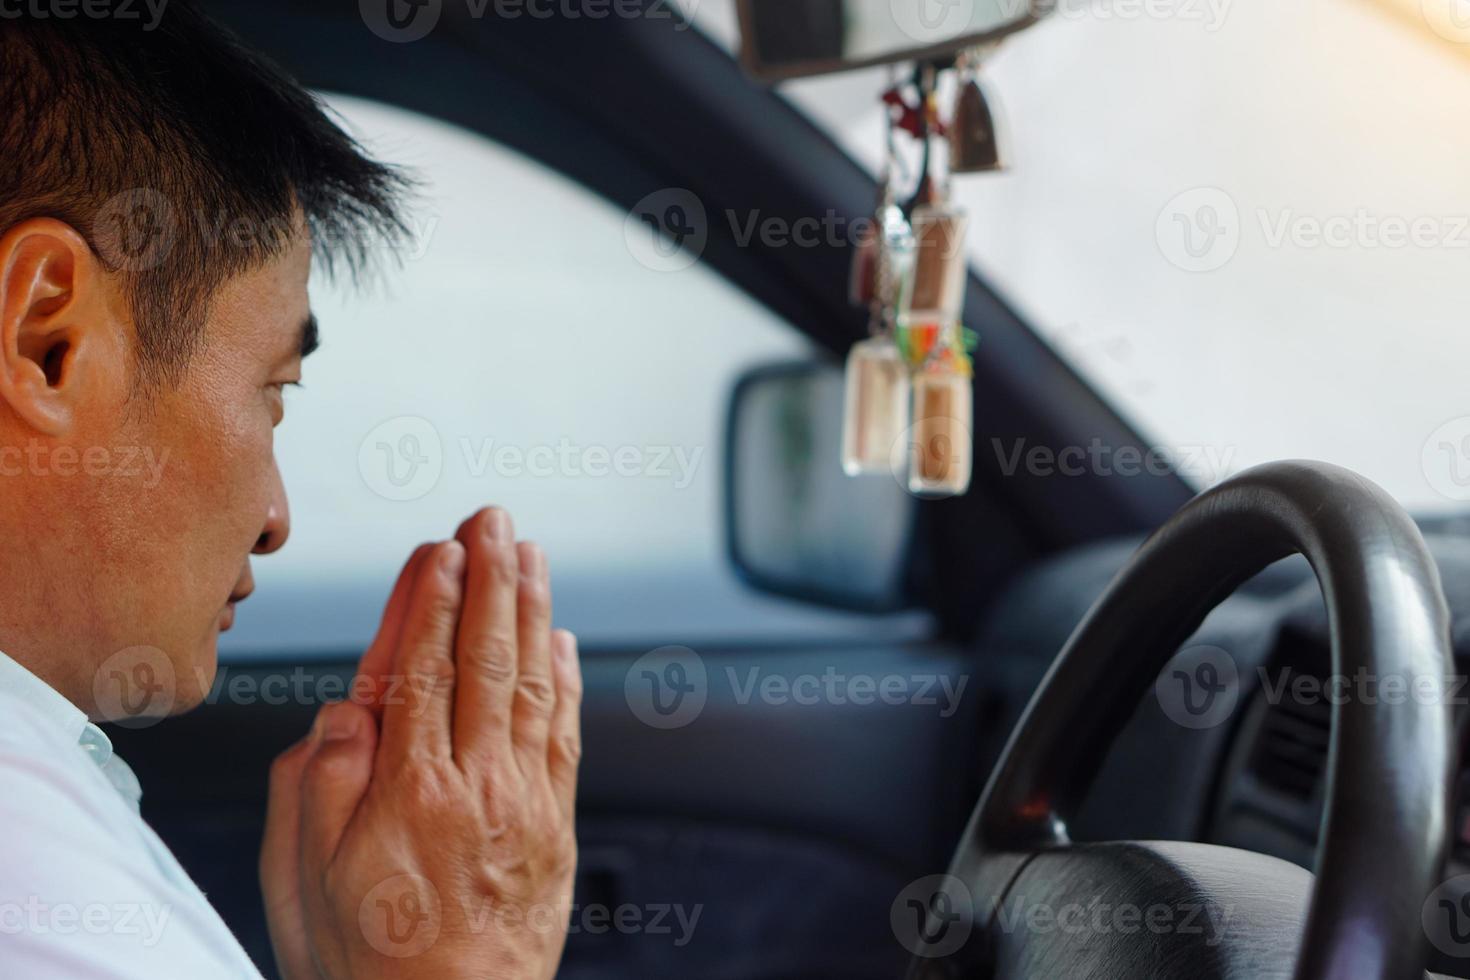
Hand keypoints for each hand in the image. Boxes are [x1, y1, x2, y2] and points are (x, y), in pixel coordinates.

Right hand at [260, 509, 582, 978]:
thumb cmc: (370, 962)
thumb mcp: (304, 878)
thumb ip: (319, 782)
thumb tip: (346, 708)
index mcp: (409, 788)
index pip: (421, 666)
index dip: (432, 599)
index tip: (440, 548)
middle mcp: (477, 782)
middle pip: (485, 656)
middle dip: (490, 577)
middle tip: (493, 518)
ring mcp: (525, 800)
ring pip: (531, 680)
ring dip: (531, 609)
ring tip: (530, 553)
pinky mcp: (556, 823)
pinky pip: (563, 731)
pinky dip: (564, 678)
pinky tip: (562, 640)